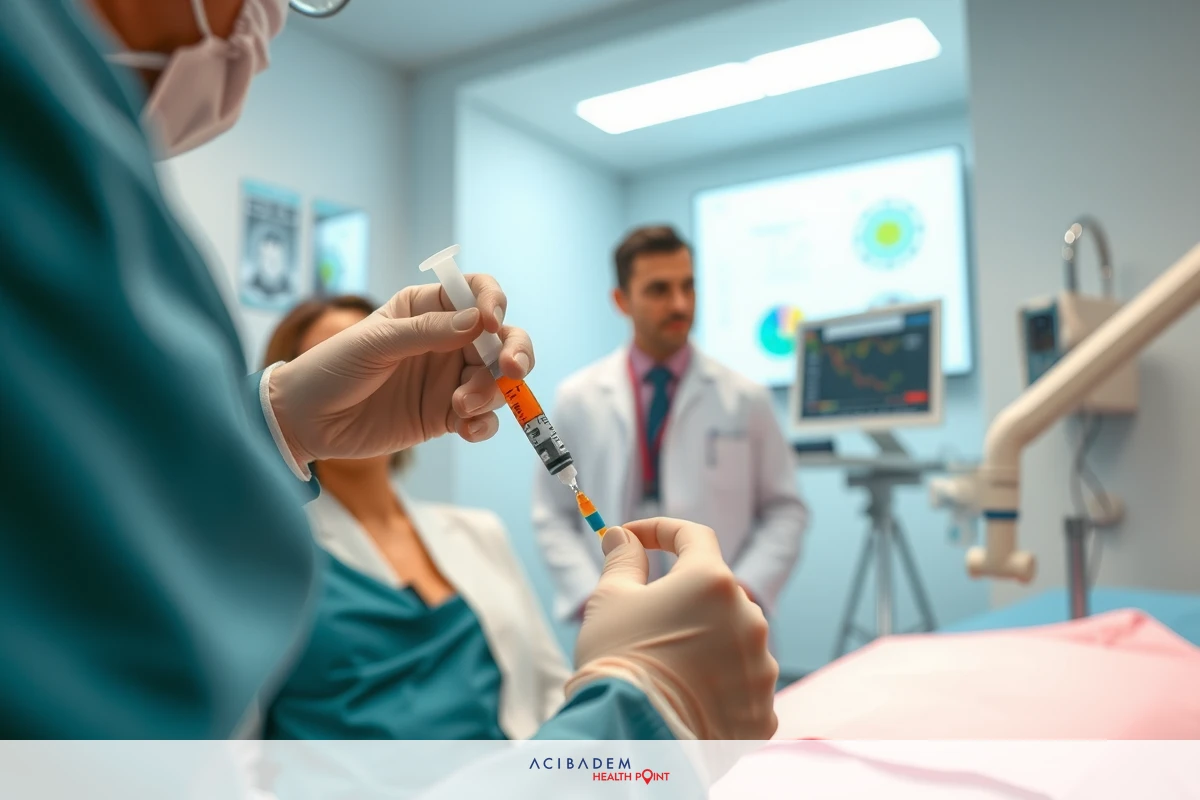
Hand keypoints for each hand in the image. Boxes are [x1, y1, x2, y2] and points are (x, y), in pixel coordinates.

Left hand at [267, 276, 532, 463]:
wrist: (306, 421)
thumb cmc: (332, 367)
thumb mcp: (375, 343)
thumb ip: (427, 332)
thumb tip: (479, 322)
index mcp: (427, 308)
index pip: (477, 294)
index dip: (493, 303)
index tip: (491, 323)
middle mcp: (446, 340)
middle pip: (501, 339)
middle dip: (515, 352)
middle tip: (512, 369)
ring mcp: (449, 379)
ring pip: (497, 380)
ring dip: (491, 393)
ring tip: (461, 405)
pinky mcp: (446, 416)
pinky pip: (482, 418)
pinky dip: (484, 424)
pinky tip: (468, 429)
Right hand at [567, 518, 778, 739]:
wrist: (632, 742)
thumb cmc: (617, 662)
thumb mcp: (610, 601)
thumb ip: (623, 560)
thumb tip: (622, 538)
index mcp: (711, 582)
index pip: (693, 536)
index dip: (661, 530)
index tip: (633, 538)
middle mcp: (748, 618)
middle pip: (714, 594)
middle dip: (682, 598)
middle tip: (644, 619)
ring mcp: (761, 667)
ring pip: (732, 640)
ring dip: (704, 643)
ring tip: (664, 669)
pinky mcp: (763, 711)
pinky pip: (741, 685)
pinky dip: (717, 686)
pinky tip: (685, 698)